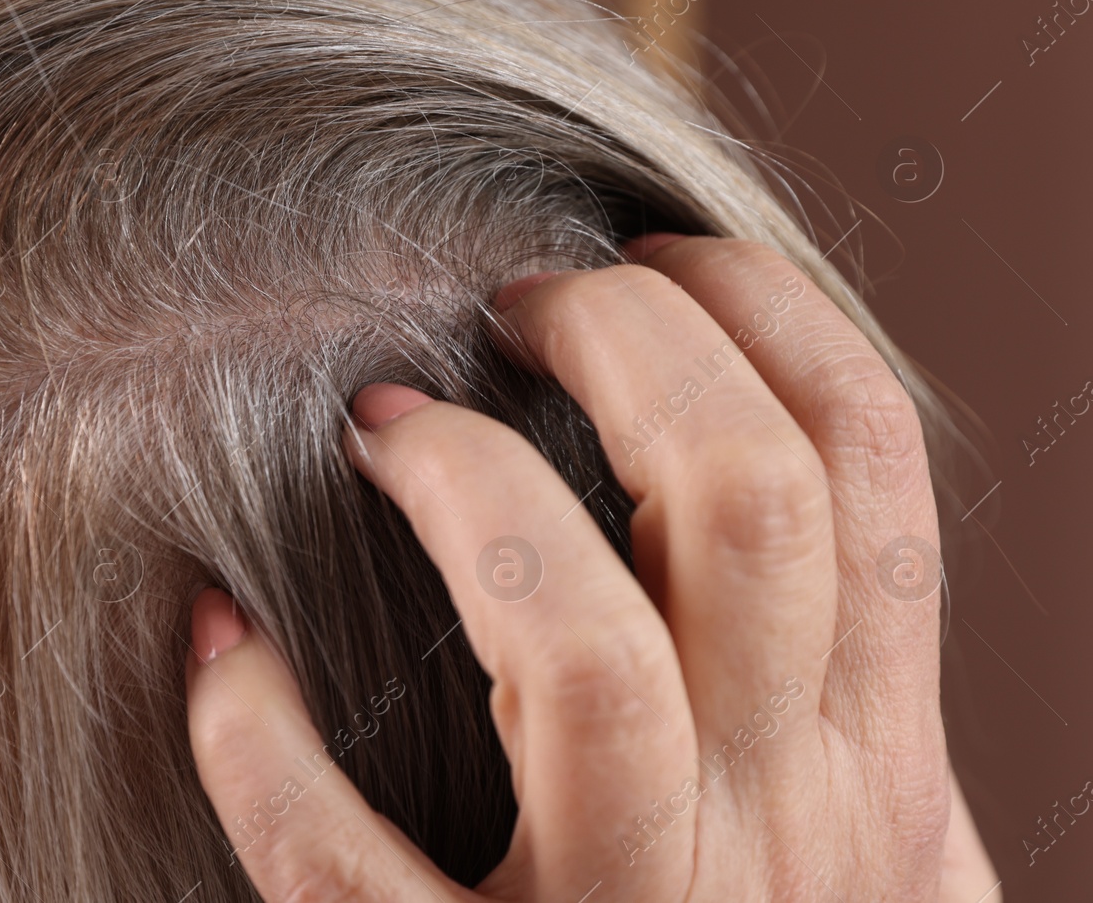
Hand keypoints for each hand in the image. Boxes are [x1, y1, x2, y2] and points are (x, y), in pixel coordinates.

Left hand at [184, 237, 997, 900]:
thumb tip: (791, 494)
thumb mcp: (865, 841)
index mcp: (875, 760)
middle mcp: (780, 828)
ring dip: (468, 498)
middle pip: (746, 503)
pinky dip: (257, 738)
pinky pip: (342, 866)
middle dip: (627, 343)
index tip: (648, 252)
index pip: (867, 464)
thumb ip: (839, 698)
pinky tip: (218, 644)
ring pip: (583, 653)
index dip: (765, 310)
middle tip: (514, 304)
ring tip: (383, 426)